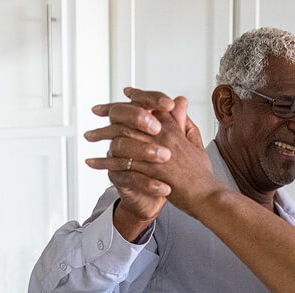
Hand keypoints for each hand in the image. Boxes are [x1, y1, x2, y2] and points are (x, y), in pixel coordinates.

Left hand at [85, 88, 226, 215]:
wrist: (205, 196)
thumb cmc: (200, 173)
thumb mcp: (195, 141)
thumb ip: (184, 121)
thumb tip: (180, 101)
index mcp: (173, 127)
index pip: (150, 104)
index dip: (135, 97)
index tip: (122, 95)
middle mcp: (162, 135)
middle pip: (130, 115)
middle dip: (110, 112)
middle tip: (96, 111)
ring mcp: (155, 152)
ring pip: (122, 135)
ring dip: (102, 135)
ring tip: (89, 136)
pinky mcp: (149, 170)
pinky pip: (121, 162)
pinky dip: (103, 162)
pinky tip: (92, 162)